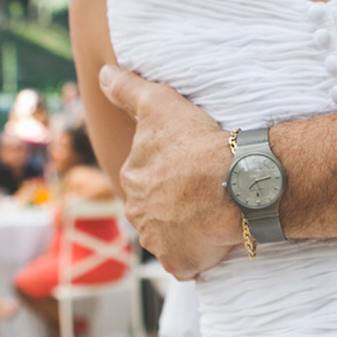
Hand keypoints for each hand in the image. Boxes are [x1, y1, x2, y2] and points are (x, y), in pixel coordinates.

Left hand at [99, 66, 239, 278]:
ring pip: (170, 235)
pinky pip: (186, 262)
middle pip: (156, 208)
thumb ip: (128, 88)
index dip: (170, 171)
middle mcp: (138, 213)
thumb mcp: (160, 104)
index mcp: (132, 179)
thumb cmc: (197, 142)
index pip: (146, 177)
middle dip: (174, 203)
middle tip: (204, 190)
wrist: (234, 183)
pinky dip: (197, 254)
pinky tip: (214, 239)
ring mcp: (158, 242)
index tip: (192, 165)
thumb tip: (102, 72)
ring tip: (213, 213)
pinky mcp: (180, 263)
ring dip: (186, 229)